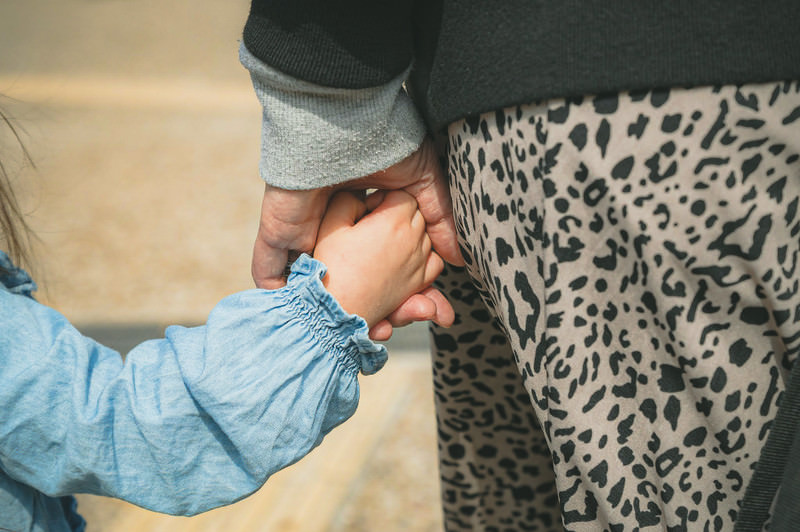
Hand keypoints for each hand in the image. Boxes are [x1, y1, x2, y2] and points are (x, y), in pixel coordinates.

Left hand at [251, 138, 462, 335]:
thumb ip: (439, 219)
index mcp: (362, 215)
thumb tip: (456, 258)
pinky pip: (268, 267)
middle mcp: (332, 224)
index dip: (394, 289)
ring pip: (310, 280)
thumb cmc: (387, 144)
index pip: (376, 262)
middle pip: (344, 277)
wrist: (345, 123)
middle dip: (361, 308)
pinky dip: (276, 291)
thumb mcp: (424, 183)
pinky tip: (294, 315)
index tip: (412, 310)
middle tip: (383, 331)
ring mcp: (303, 228)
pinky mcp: (278, 229)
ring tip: (345, 333)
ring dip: (324, 308)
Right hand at [313, 191, 443, 327]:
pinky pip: (434, 262)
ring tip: (382, 244)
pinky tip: (402, 259)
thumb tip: (361, 195)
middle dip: (396, 216)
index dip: (382, 199)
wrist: (335, 308)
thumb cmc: (331, 268)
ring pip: (426, 236)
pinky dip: (424, 258)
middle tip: (370, 228)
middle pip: (417, 214)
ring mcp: (419, 263)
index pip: (402, 195)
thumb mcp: (332, 224)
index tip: (365, 212)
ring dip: (409, 235)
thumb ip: (348, 199)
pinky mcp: (419, 283)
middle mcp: (413, 241)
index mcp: (395, 221)